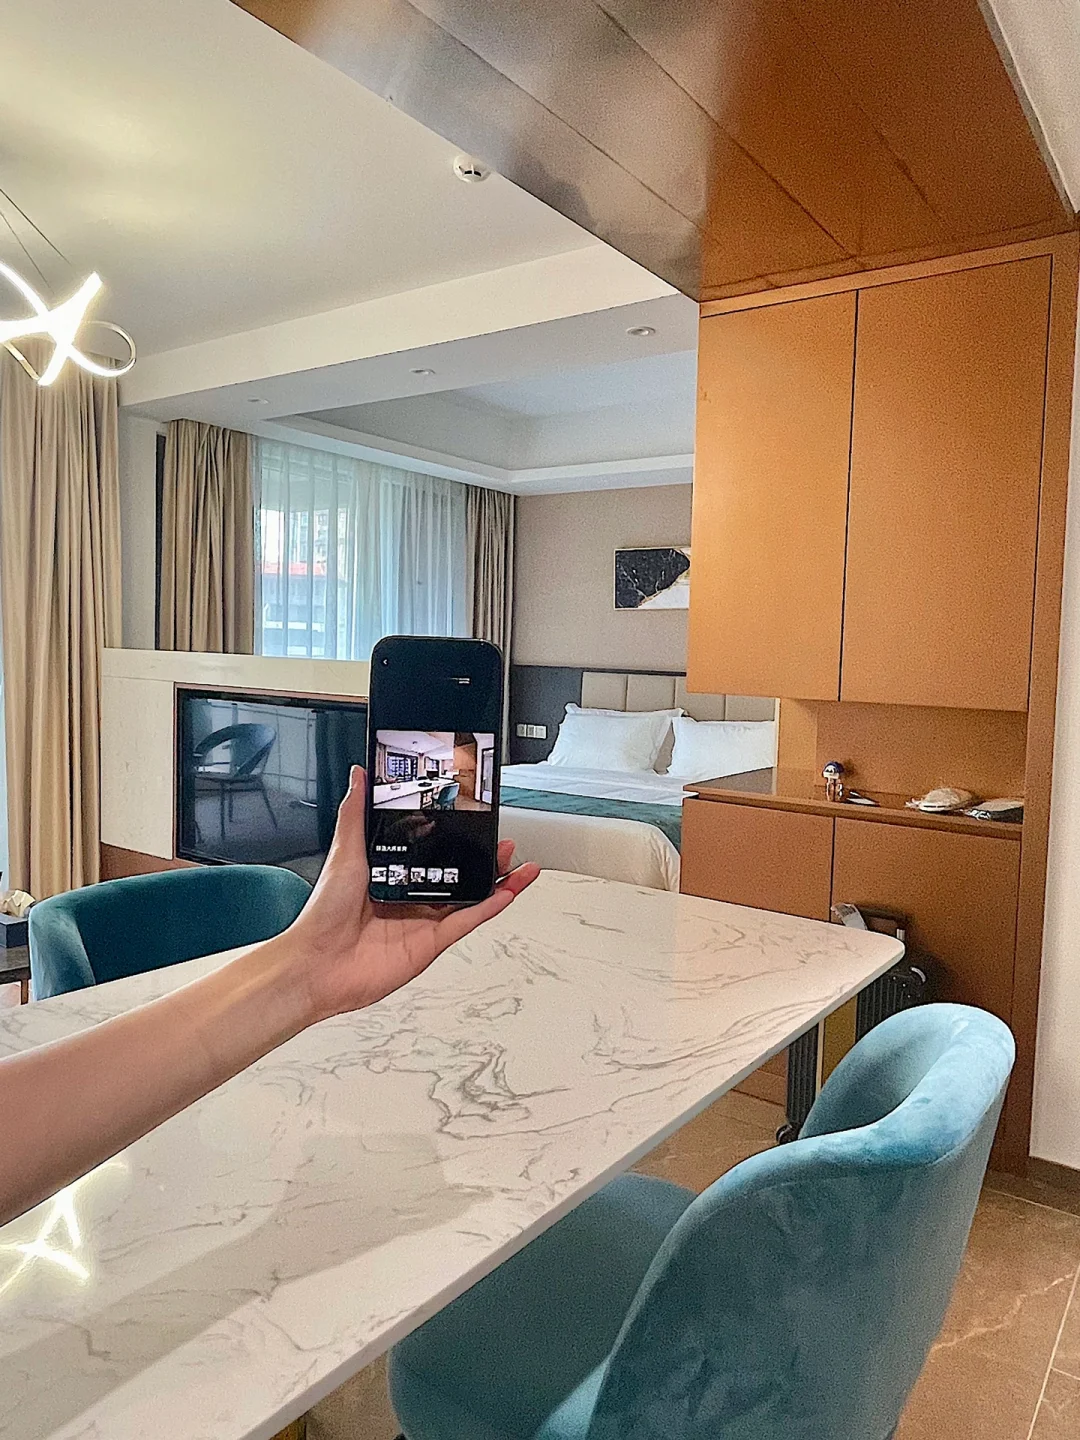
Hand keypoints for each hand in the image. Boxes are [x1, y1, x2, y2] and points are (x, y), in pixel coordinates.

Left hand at [283, 766, 538, 1021]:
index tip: (473, 821)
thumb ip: (355, 814)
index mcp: (389, 875)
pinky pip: (467, 921)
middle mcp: (408, 898)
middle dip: (483, 858)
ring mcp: (421, 921)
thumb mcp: (344, 852)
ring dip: (496, 882)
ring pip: (470, 897)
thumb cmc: (323, 914)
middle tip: (502, 842)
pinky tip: (507, 893)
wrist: (318, 964)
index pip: (431, 852)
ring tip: (518, 865)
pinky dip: (489, 907)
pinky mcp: (431, 943)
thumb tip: (358, 777)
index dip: (455, 838)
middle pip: (457, 875)